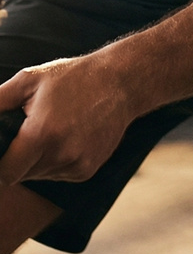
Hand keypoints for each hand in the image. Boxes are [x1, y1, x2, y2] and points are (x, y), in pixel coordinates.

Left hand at [0, 52, 133, 186]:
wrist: (121, 82)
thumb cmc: (72, 77)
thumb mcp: (29, 80)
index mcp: (41, 134)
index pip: (6, 173)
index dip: (0, 165)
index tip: (4, 153)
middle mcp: (61, 154)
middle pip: (22, 175)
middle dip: (19, 159)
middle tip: (28, 132)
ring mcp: (77, 164)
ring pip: (41, 176)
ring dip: (38, 161)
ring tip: (51, 130)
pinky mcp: (88, 170)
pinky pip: (60, 174)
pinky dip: (57, 162)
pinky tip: (67, 137)